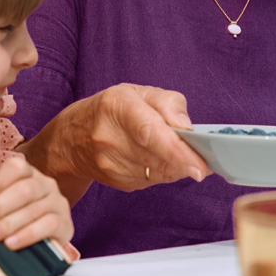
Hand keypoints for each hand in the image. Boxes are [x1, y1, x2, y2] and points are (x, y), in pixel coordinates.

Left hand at [0, 156, 72, 249]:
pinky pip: (49, 224)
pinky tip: (11, 243)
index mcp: (30, 174)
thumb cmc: (15, 223)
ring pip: (34, 208)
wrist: (42, 244)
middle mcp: (46, 184)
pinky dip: (28, 234)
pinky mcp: (65, 223)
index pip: (17, 167)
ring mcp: (58, 202)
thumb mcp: (0, 209)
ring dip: (9, 223)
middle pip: (24, 189)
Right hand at [19, 84, 210, 204]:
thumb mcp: (139, 92)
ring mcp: (109, 164)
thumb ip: (169, 104)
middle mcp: (109, 136)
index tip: (199, 166)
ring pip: (157, 172)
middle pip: (157, 156)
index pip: (150, 132)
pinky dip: (163, 172)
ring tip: (181, 155)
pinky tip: (161, 160)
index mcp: (117, 106)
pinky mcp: (116, 182)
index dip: (176, 151)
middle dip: (184, 161)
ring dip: (175, 166)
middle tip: (204, 163)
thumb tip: (188, 129)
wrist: (72, 138)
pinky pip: (151, 181)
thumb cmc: (113, 109)